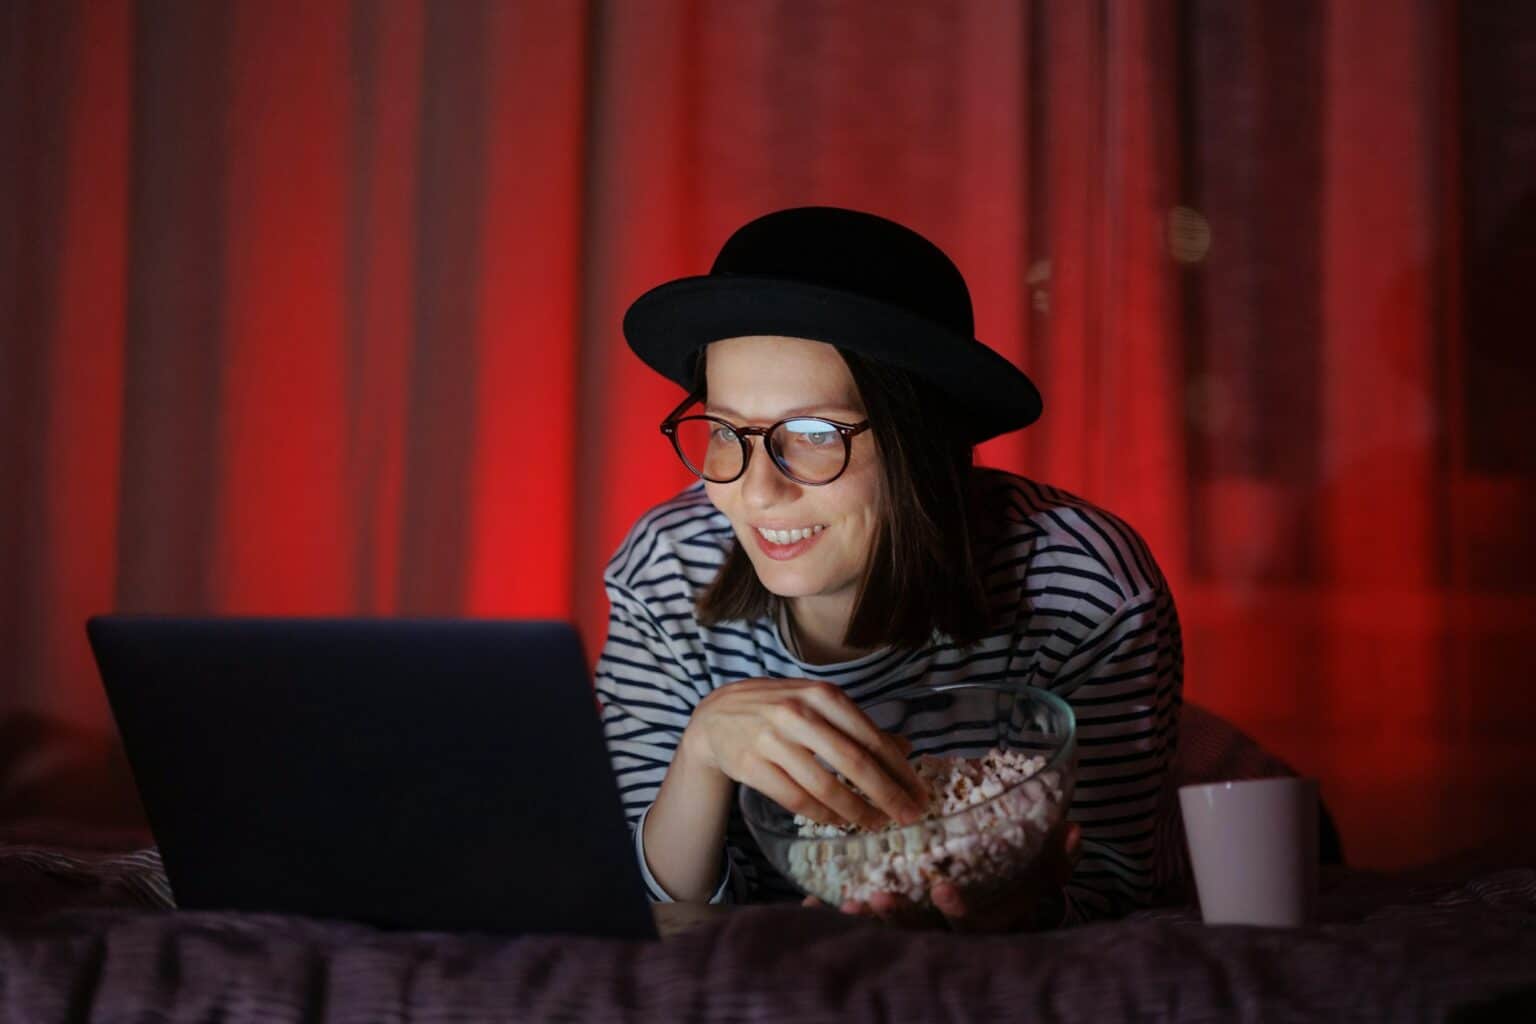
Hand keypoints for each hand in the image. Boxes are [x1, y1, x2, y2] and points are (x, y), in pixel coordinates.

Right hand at [682, 677, 927, 830]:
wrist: (717, 715)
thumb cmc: (778, 708)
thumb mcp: (819, 704)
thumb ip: (859, 725)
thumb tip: (905, 748)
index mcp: (822, 695)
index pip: (871, 737)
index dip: (899, 770)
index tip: (919, 793)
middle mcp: (798, 714)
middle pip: (853, 763)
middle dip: (887, 794)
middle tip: (909, 817)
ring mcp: (772, 740)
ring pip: (824, 786)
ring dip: (856, 811)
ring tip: (875, 824)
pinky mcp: (751, 765)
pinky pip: (795, 799)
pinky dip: (822, 814)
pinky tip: (838, 821)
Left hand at [802, 821, 1083, 932]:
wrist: (984, 921)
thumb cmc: (1012, 893)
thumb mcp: (1039, 878)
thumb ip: (1056, 858)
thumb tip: (1073, 826)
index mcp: (983, 927)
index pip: (974, 928)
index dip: (959, 910)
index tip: (942, 887)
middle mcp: (947, 941)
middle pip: (921, 938)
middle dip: (898, 920)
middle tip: (876, 896)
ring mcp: (914, 942)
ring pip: (888, 940)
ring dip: (867, 923)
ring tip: (848, 902)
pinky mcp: (882, 937)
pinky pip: (854, 936)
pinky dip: (832, 921)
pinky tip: (812, 903)